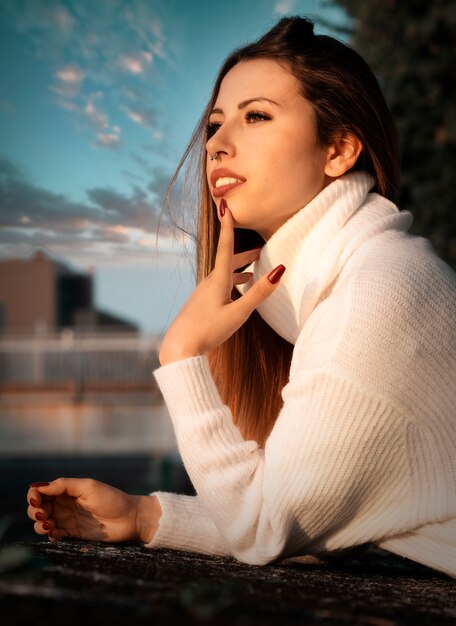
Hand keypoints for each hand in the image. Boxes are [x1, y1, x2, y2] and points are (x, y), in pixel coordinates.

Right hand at [27, 478, 160, 543]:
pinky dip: (50, 535)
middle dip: (34, 511)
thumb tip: (39, 486)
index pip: (41, 491)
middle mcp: (64, 504)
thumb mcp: (88, 486)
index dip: (34, 495)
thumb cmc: (112, 498)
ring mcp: (67, 520)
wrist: (130, 518)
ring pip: (42, 523)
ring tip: (50, 525)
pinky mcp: (72, 535)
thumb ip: (64, 485)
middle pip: (37, 508)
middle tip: (45, 514)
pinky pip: (54, 536)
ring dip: (40, 524)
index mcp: (67, 490)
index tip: (36, 500)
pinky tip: (57, 533)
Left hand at [159, 199, 284, 364]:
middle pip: (228, 261)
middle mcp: (209, 283)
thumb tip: (279, 270)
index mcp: (217, 280)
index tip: (226, 206)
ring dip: (239, 269)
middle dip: (244, 254)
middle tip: (261, 249)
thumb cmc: (209, 330)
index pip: (225, 246)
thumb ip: (259, 293)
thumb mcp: (239, 313)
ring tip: (252, 271)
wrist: (180, 348)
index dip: (228, 226)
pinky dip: (231, 283)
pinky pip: (218, 287)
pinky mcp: (201, 305)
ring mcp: (203, 294)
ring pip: (223, 275)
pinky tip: (235, 294)